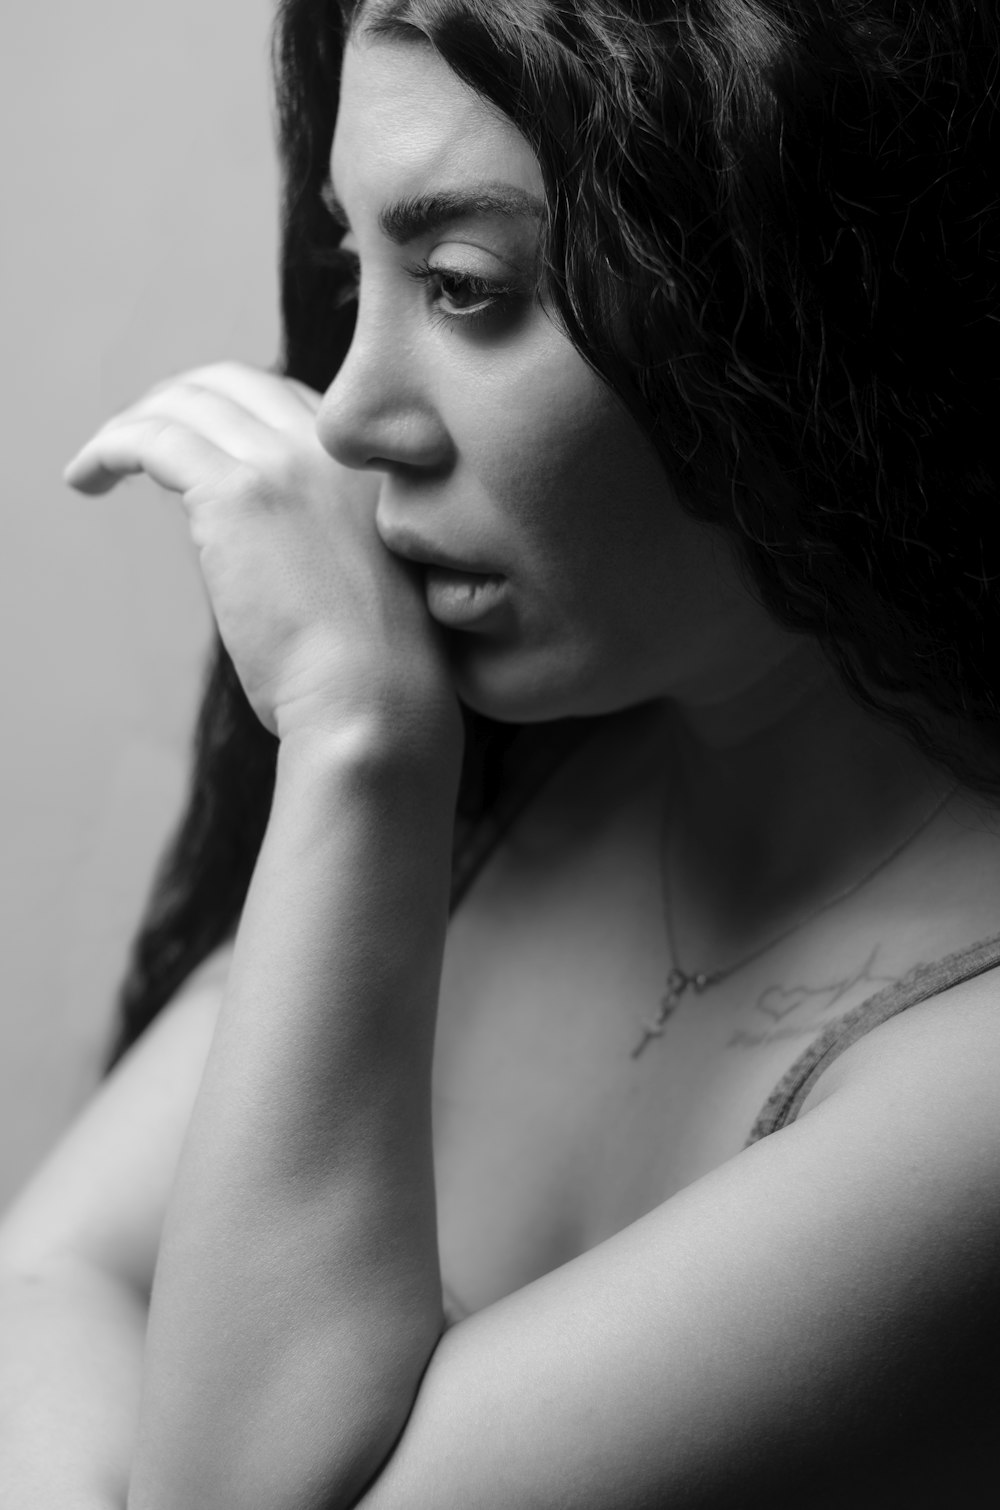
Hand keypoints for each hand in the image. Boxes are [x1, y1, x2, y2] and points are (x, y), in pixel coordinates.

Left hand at [64, 363, 459, 755]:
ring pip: (187, 404)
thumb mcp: (372, 577)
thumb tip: (276, 551)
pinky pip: (154, 439)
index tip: (197, 444)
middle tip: (140, 438)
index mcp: (370, 463)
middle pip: (235, 383)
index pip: (287, 401)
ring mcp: (283, 462)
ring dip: (134, 424)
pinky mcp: (235, 494)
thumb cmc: (377, 670)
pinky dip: (111, 447)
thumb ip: (332, 538)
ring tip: (99, 465)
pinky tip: (87, 477)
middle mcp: (330, 446)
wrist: (376, 696)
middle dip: (179, 401)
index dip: (232, 413)